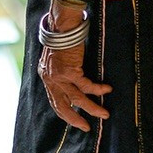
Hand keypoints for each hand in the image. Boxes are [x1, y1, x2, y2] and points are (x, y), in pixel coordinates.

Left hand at [38, 1, 110, 130]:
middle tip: (86, 127)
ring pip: (77, 99)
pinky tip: (106, 90)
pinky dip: (97, 89)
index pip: (54, 100)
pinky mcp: (69, 71)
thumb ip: (60, 71)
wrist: (62, 25)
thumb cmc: (62, 38)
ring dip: (92, 108)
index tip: (76, 120)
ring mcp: (59, 76)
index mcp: (46, 76)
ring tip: (104, 114)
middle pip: (62, 106)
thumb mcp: (56, 58)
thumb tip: (73, 81)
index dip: (65, 113)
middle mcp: (50, 79)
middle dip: (74, 119)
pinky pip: (86, 86)